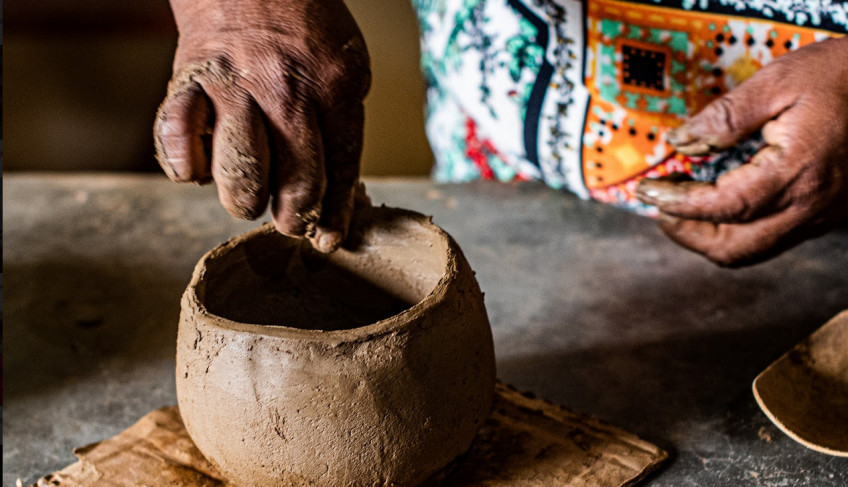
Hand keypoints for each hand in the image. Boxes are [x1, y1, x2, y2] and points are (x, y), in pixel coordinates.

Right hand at [154, 0, 369, 252]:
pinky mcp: (188, 82)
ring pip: (241, 177)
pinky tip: (199, 168)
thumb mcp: (345, 67)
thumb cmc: (302, 28)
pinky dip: (186, 167)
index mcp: (333, 86)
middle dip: (293, 217)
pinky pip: (179, 142)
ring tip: (249, 194)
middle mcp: (284, 90)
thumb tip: (337, 197)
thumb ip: (342, 127)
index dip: (334, 215)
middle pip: (295, 183)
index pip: (340, 168)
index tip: (327, 240)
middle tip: (288, 219)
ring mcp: (233, 86)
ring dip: (244, 200)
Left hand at [637, 37, 847, 266]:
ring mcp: (822, 216)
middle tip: (659, 207)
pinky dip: (738, 231)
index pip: (720, 207)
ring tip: (682, 207)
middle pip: (734, 249)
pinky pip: (774, 238)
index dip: (677, 203)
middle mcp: (810, 207)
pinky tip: (721, 204)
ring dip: (710, 238)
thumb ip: (725, 116)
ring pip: (754, 251)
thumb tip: (681, 141)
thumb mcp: (781, 81)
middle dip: (688, 234)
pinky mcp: (828, 214)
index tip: (647, 190)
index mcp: (796, 174)